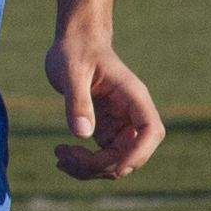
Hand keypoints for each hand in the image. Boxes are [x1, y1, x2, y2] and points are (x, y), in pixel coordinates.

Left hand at [48, 25, 166, 181]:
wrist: (75, 42)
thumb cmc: (76, 50)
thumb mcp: (72, 71)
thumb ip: (78, 102)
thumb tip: (83, 135)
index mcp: (134, 97)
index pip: (151, 131)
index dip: (138, 153)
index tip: (113, 166)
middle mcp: (132, 114)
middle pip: (131, 154)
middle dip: (100, 164)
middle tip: (64, 155)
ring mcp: (121, 125)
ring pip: (116, 161)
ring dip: (89, 168)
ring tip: (59, 155)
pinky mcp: (107, 130)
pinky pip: (102, 157)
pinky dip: (84, 163)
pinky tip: (62, 154)